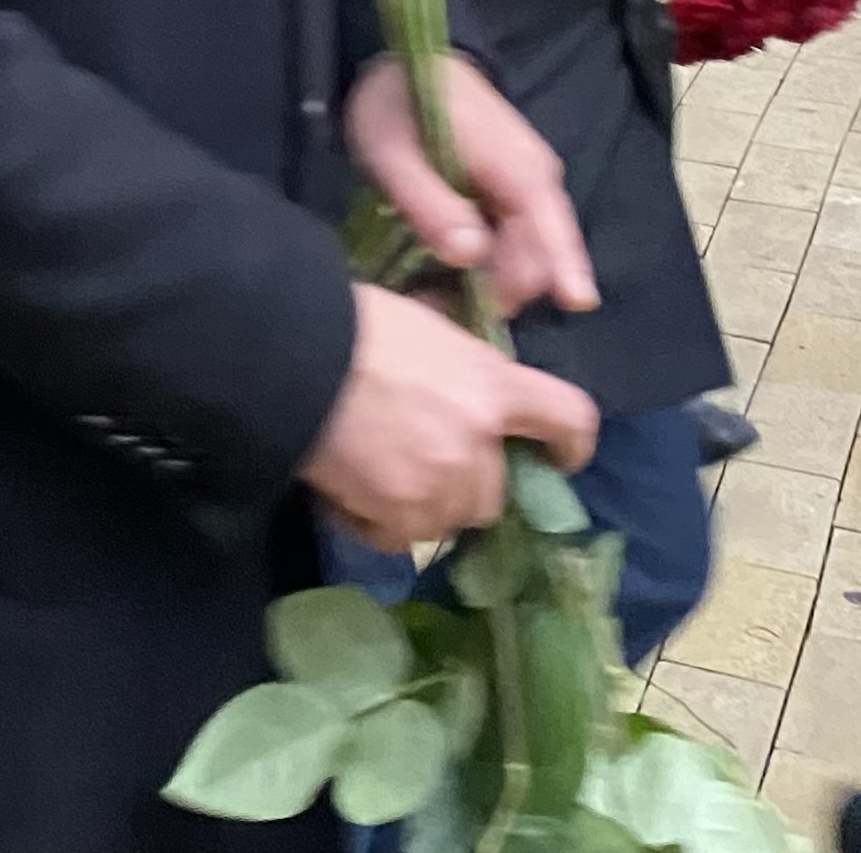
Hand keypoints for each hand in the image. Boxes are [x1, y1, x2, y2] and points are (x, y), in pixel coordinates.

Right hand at [302, 287, 600, 552]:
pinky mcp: (398, 516)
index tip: (557, 458)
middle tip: (421, 457)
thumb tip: (461, 375)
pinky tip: (351, 489)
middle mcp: (479, 443)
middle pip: (495, 490)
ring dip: (425, 503)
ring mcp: (441, 486)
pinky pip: (402, 536)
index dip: (570, 443)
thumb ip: (459, 363)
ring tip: (378, 472)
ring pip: (450, 518)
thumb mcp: (424, 326)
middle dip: (466, 480)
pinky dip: (381, 521)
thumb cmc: (353, 322)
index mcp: (491, 384)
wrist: (290, 356)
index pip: (568, 418)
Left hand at [349, 54, 598, 320]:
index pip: (549, 240)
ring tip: (434, 297)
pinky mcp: (519, 190)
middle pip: (540, 258)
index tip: (528, 311)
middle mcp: (539, 179)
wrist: (408, 60)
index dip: (541, 281)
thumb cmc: (395, 103)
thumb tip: (471, 256)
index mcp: (518, 168)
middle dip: (500, 293)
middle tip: (435, 309)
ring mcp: (533, 184)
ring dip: (493, 283)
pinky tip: (453, 275)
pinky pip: (520, 239)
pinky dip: (493, 264)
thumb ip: (429, 203)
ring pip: (531, 254)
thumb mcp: (391, 153)